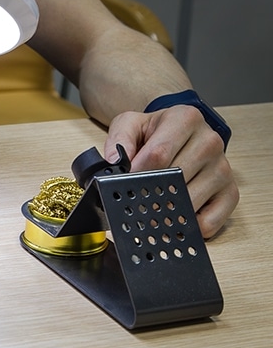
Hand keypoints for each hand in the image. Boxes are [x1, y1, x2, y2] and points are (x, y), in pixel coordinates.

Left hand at [104, 105, 238, 238]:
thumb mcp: (131, 123)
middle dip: (149, 195)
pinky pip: (209, 221)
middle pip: (175, 179)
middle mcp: (209, 142)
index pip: (159, 154)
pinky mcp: (230, 193)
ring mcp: (222, 169)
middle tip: (132, 204)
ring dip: (166, 213)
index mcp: (185, 119)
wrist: (180, 132)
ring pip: (190, 201)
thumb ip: (119, 139)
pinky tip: (173, 221)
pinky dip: (188, 228)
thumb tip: (116, 162)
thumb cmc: (155, 131)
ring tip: (148, 213)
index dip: (137, 175)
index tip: (122, 186)